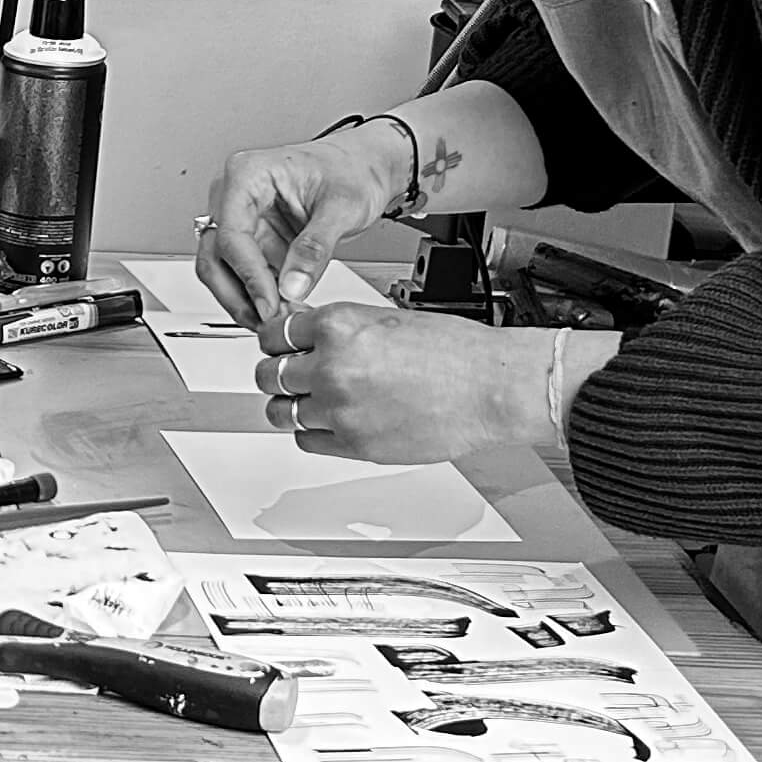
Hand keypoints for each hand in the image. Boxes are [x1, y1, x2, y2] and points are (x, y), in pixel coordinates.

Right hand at [196, 124, 407, 324]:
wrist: (363, 167)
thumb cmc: (351, 169)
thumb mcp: (342, 206)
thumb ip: (315, 247)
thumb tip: (292, 286)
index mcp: (247, 175)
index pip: (232, 234)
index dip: (249, 276)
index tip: (269, 305)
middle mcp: (234, 196)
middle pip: (213, 255)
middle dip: (237, 294)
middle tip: (267, 320)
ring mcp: (241, 219)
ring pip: (222, 269)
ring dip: (245, 298)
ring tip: (277, 319)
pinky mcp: (254, 239)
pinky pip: (245, 273)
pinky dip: (260, 295)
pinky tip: (283, 309)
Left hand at [253, 305, 564, 462]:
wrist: (492, 388)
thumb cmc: (456, 351)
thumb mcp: (387, 317)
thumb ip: (341, 328)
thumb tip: (309, 336)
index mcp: (338, 326)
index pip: (274, 334)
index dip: (276, 340)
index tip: (279, 345)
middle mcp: (332, 367)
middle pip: (269, 375)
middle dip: (277, 372)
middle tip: (289, 373)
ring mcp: (340, 409)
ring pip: (282, 412)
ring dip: (292, 405)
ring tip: (308, 400)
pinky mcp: (355, 444)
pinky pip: (307, 440)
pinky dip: (313, 431)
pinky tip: (329, 421)